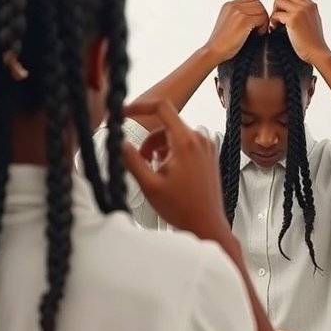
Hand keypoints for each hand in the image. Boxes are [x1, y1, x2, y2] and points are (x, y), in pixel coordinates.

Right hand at [122, 99, 233, 244]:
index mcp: (186, 142)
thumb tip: (120, 143)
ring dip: (160, 147)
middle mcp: (199, 139)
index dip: (140, 106)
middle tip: (141, 161)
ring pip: (175, 135)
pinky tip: (168, 171)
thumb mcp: (149, 185)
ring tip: (155, 170)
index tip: (125, 112)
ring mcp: (207, 146)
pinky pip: (186, 143)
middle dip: (149, 140)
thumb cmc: (182, 208)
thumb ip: (132, 160)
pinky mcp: (209, 154)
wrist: (207, 224)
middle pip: (166, 125)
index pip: (162, 107)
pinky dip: (172, 152)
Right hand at [205, 0, 268, 63]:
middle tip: (259, 28)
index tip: (256, 22)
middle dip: (261, 15)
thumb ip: (240, 16)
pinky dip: (263, 26)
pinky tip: (257, 34)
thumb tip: (257, 16)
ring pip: (261, 9)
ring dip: (263, 21)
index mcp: (229, 5)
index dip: (257, 10)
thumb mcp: (229, 24)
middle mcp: (233, 5)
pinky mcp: (244, 19)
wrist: (214, 51)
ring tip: (258, 32)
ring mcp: (238, 11)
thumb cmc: (221, 43)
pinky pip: (262, 17)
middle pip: (258, 2)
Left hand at [270, 0, 328, 64]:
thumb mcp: (313, 20)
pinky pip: (276, 14)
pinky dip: (273, 21)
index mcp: (311, 4)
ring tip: (276, 22)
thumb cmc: (313, 41)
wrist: (317, 52)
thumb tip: (292, 7)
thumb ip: (305, 11)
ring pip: (279, 1)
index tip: (282, 9)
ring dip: (274, 11)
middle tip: (277, 15)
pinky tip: (275, 28)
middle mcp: (306, 5)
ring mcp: (300, 11)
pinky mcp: (293, 20)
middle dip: (277, 2)